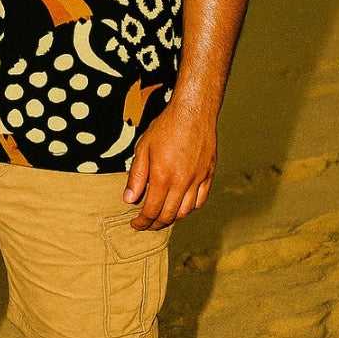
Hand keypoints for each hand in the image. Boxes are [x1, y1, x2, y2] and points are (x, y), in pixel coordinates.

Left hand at [123, 99, 216, 229]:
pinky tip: (181, 206)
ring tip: (162, 217)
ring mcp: (197, 180)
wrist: (193, 112)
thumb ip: (137, 176)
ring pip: (185, 211)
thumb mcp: (143, 148)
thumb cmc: (166, 127)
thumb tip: (130, 199)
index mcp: (163, 176)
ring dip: (172, 218)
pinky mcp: (208, 175)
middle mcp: (182, 182)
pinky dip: (190, 208)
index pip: (151, 210)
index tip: (136, 225)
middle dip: (155, 224)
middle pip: (168, 215)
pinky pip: (200, 201)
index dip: (142, 222)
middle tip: (146, 224)